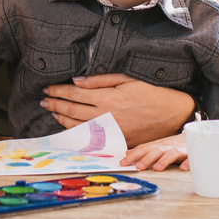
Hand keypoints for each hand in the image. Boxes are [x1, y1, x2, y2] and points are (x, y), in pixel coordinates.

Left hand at [40, 74, 194, 146]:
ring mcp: (111, 131)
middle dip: (55, 104)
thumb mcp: (127, 78)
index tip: (47, 88)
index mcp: (108, 98)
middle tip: (44, 100)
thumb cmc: (152, 91)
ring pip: (78, 126)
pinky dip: (77, 131)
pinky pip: (91, 138)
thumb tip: (77, 80)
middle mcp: (107, 116)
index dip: (58, 90)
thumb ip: (100, 80)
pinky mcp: (117, 141)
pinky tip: (70, 126)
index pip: (75, 93)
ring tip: (53, 111)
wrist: (174, 113)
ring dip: (62, 118)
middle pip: (72, 110)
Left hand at [120, 133, 188, 170]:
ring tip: (157, 168)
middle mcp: (168, 146)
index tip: (122, 163)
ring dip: (164, 160)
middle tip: (138, 167)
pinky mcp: (192, 154)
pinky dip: (187, 162)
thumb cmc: (174, 145)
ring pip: (171, 153)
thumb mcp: (158, 146)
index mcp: (158, 145)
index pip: (144, 149)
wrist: (194, 136)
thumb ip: (144, 151)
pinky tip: (182, 168)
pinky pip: (191, 158)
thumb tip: (127, 153)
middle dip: (146, 158)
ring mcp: (180, 149)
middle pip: (156, 150)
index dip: (133, 156)